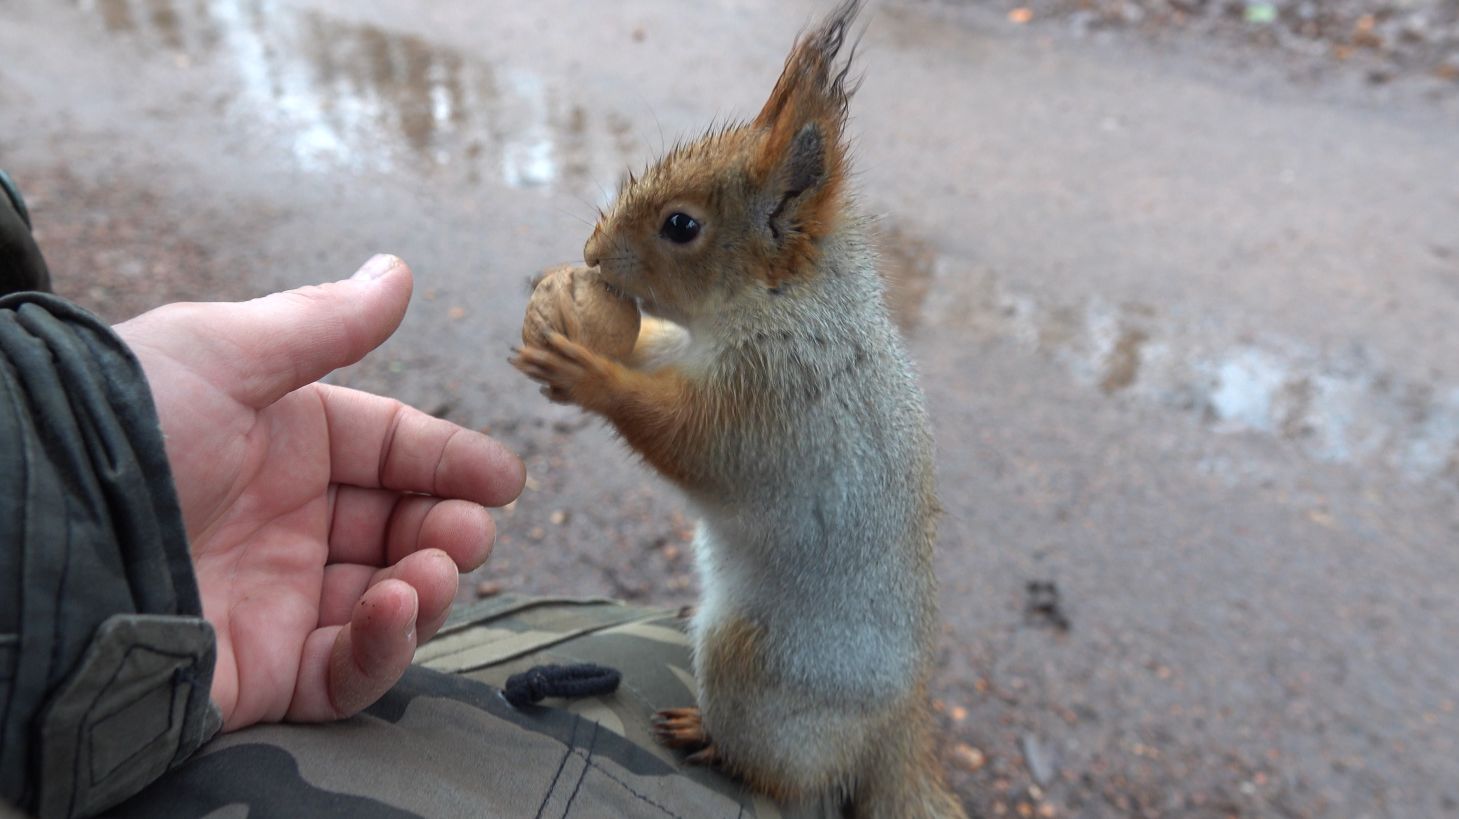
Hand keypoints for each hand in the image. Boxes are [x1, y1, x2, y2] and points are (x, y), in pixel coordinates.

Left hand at [115, 255, 524, 730]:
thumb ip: (324, 322)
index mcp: (280, 443)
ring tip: (429, 570)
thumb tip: (398, 272)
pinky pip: (349, 674)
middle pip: (401, 527)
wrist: (37, 538)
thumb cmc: (124, 429)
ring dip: (429, 586)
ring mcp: (277, 600)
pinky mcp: (264, 672)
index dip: (450, 461)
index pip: (389, 450)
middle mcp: (284, 521)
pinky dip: (388, 649)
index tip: (503, 480)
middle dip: (448, 527)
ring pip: (389, 602)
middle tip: (467, 531)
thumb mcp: (222, 354)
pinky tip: (393, 610)